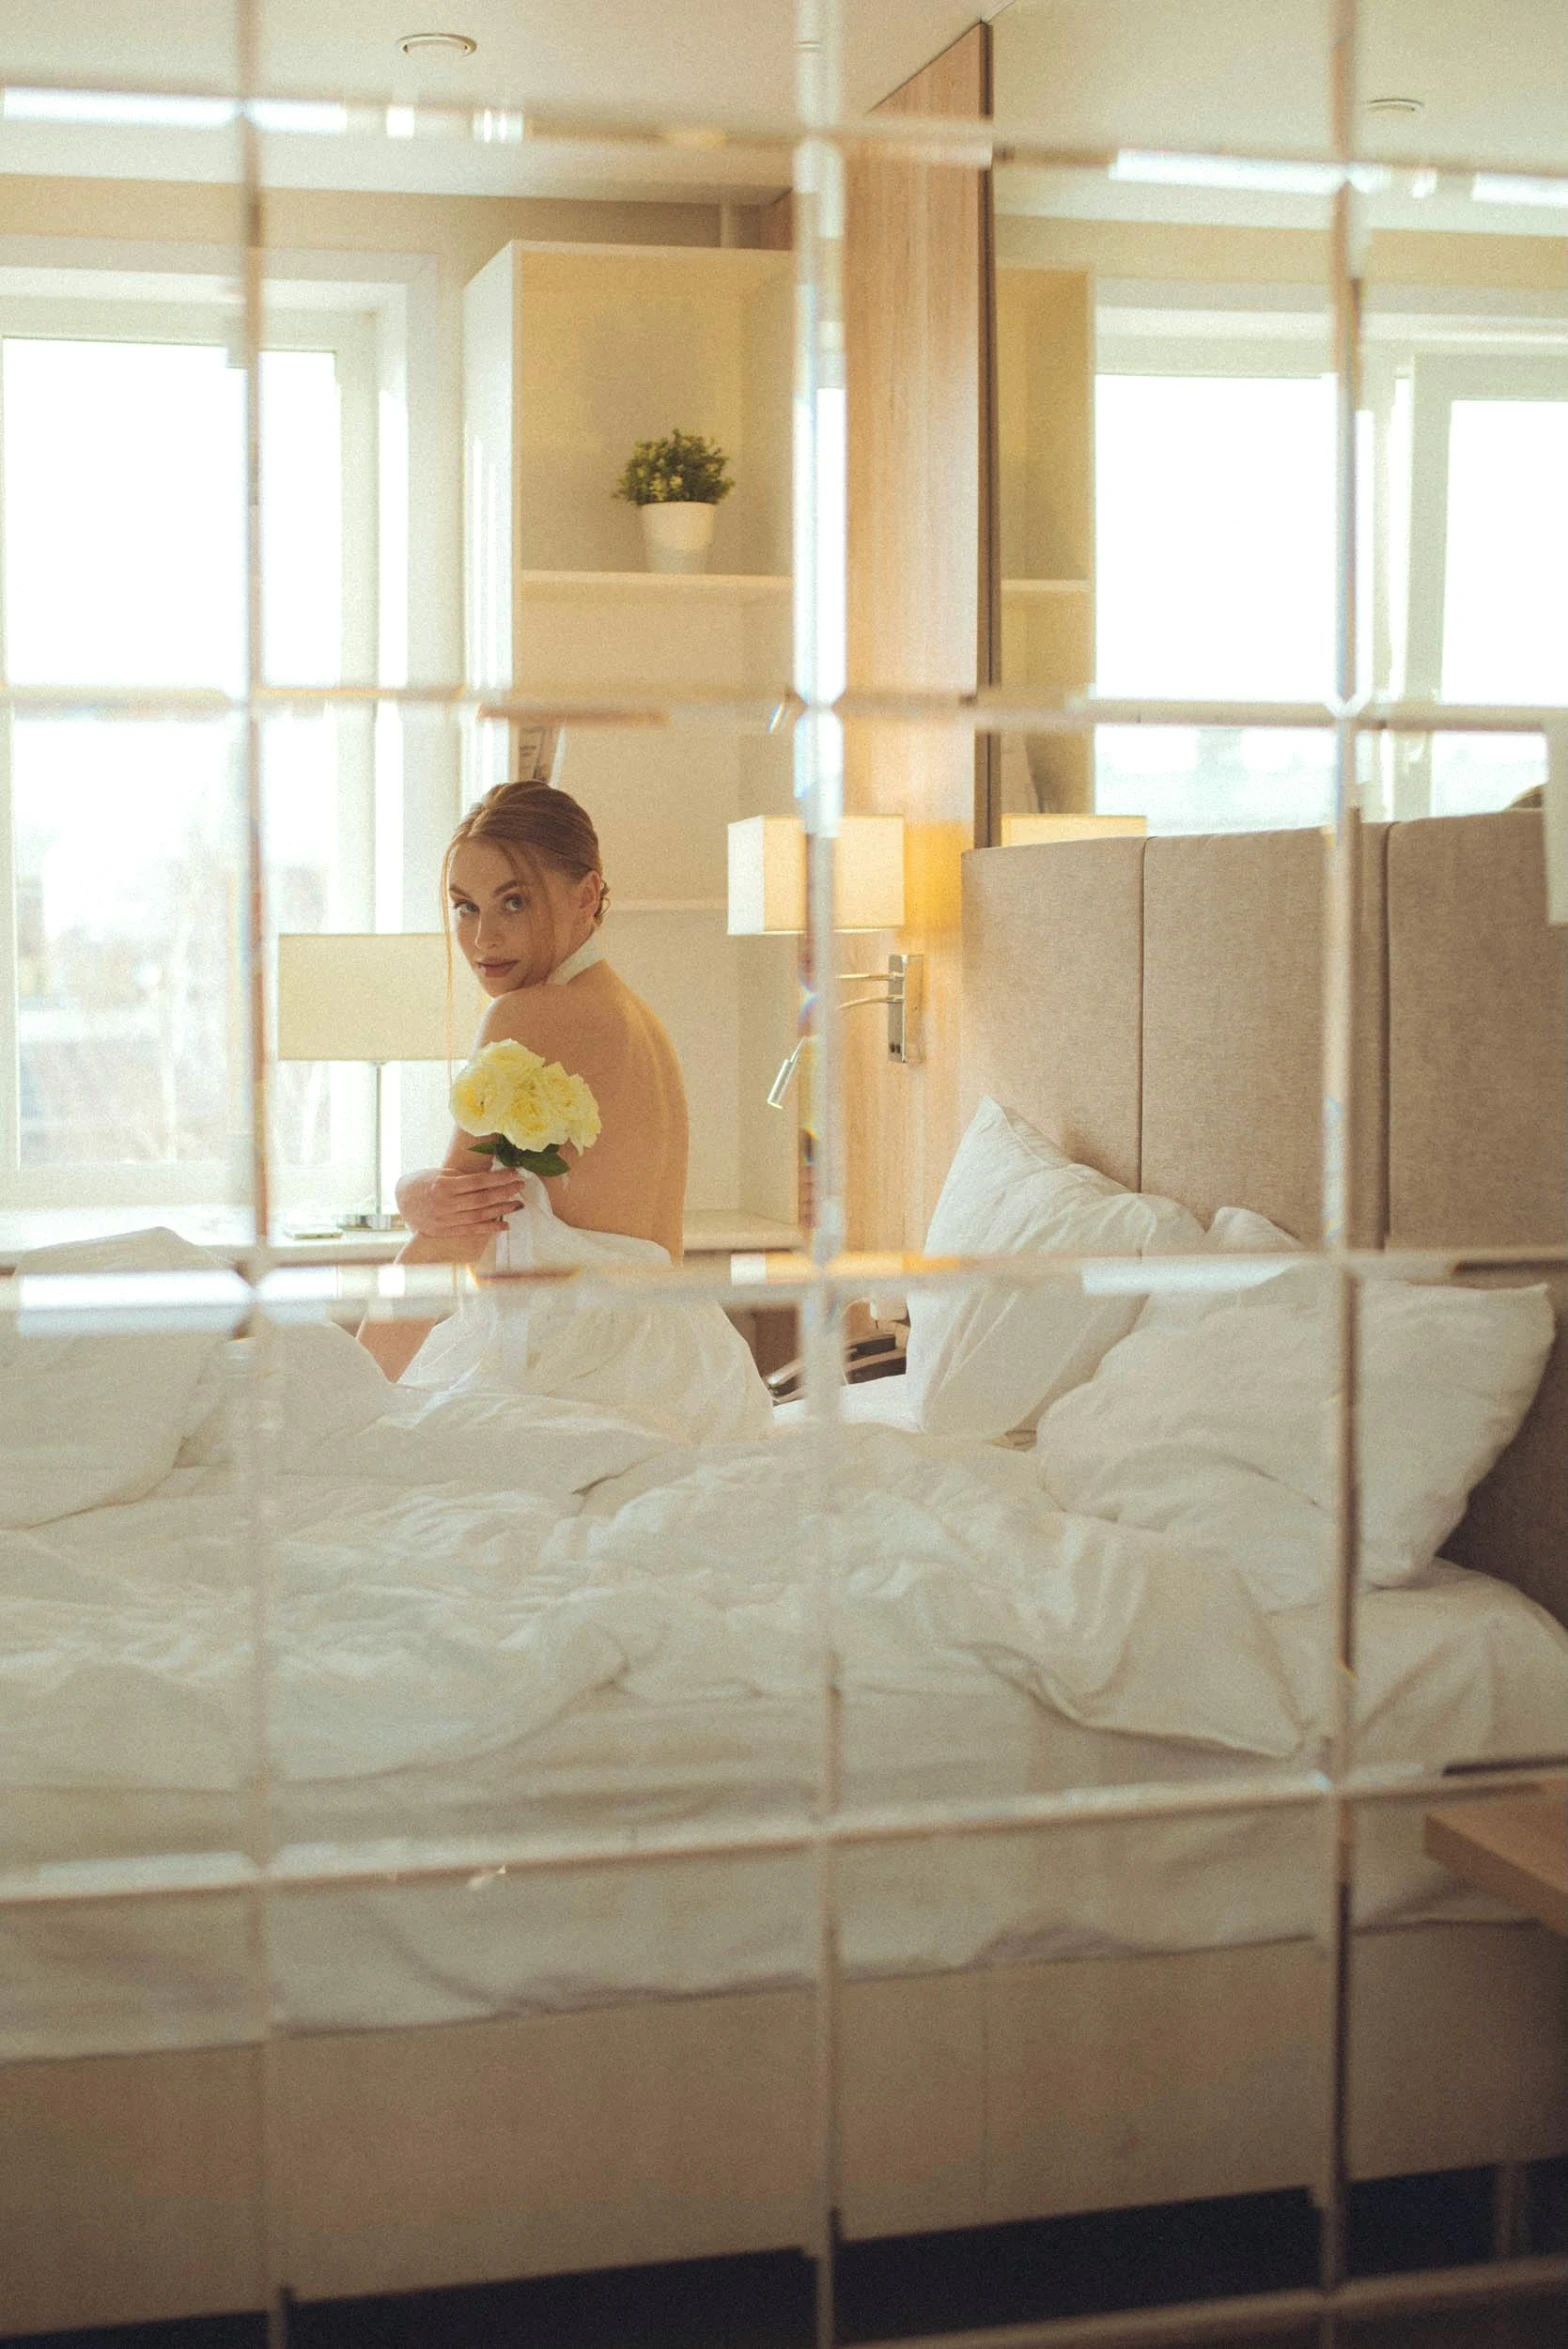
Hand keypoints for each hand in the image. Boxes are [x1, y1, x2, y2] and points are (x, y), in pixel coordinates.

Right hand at [396, 1166, 525, 1241]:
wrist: (401, 1200)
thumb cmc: (423, 1182)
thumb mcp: (440, 1174)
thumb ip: (463, 1178)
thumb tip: (491, 1177)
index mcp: (443, 1186)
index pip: (478, 1182)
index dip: (499, 1178)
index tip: (515, 1174)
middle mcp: (445, 1204)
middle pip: (482, 1199)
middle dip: (505, 1193)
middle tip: (520, 1186)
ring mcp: (445, 1220)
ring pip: (479, 1216)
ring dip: (501, 1211)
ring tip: (517, 1204)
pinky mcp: (445, 1231)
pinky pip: (471, 1231)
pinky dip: (490, 1228)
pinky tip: (505, 1225)